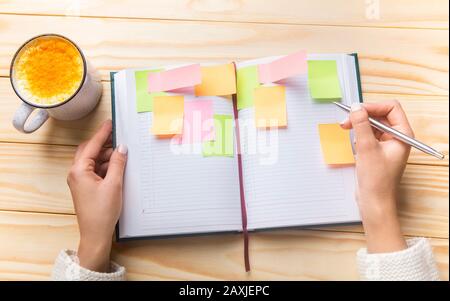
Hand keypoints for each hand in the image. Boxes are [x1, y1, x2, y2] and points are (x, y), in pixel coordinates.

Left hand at [67, 120, 127, 271]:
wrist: (96, 234)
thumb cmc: (101, 212)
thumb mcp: (114, 185)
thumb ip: (118, 163)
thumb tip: (121, 148)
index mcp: (79, 170)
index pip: (92, 145)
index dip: (103, 133)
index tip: (110, 124)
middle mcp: (76, 173)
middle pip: (90, 151)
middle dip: (104, 145)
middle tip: (119, 139)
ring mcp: (80, 180)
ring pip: (93, 160)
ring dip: (107, 157)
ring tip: (122, 156)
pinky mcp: (85, 186)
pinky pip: (95, 170)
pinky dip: (106, 167)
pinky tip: (117, 168)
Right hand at [341, 101, 412, 252]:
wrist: (374, 202)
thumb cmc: (377, 180)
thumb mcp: (366, 148)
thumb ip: (361, 125)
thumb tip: (356, 108)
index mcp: (402, 134)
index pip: (391, 108)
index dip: (373, 106)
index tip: (356, 110)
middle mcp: (397, 137)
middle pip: (380, 115)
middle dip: (362, 116)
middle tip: (346, 121)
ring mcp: (387, 144)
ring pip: (372, 125)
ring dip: (358, 125)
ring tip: (346, 130)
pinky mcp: (377, 151)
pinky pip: (368, 135)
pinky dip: (358, 136)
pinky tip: (354, 146)